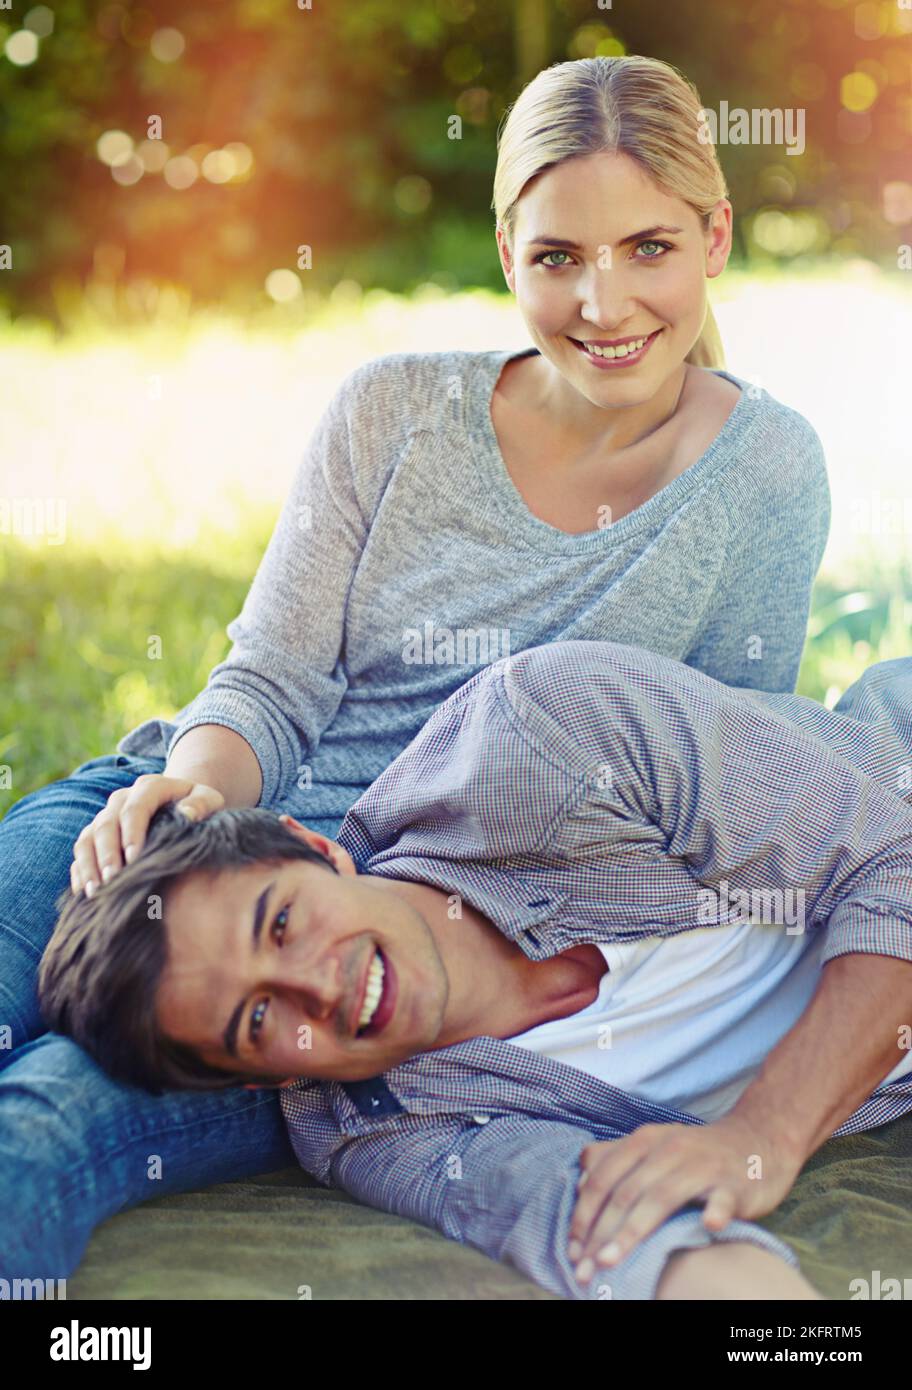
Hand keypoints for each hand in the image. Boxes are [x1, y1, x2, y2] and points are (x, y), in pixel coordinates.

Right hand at [70, 774, 224, 896]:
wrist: (181, 803)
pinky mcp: (96, 835)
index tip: (134, 858)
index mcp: (149, 787)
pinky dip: (80, 871)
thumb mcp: (209, 799)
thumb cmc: (198, 806)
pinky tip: (84, 894)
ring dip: (89, 865)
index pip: (134, 808)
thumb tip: (187, 814)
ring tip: (96, 892)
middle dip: (107, 854)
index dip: (131, 832)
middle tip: (113, 881)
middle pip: (105, 825)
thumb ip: (201, 804)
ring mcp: (106, 816)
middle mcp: (121, 799)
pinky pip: (81, 851)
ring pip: (88, 838)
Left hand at [567, 1115, 802, 1285]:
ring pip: (662, 1198)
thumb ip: (617, 1156)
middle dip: (600, 1234)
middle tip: (585, 1270)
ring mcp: (703, 1165)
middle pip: (626, 1193)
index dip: (584, 1215)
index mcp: (645, 1140)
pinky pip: (723, 1198)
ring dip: (633, 1232)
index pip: (604, 1178)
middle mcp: (670, 1148)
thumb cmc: (697, 1153)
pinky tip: (708, 1225)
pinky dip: (715, 1211)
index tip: (573, 1250)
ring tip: (611, 1262)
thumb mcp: (654, 1146)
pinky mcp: (735, 1183)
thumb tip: (581, 1172)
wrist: (758, 1140)